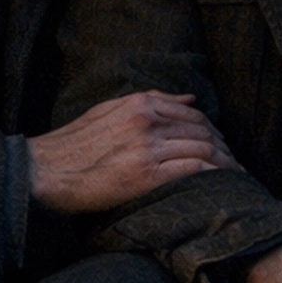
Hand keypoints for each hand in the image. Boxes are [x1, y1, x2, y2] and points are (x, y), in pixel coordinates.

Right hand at [28, 92, 235, 213]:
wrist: (46, 171)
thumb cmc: (74, 144)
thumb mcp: (109, 110)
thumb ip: (150, 101)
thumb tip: (189, 97)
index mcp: (139, 103)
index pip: (192, 112)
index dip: (212, 129)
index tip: (220, 143)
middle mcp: (147, 120)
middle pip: (203, 130)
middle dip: (223, 147)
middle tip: (233, 163)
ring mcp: (148, 147)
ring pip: (203, 148)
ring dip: (224, 163)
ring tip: (234, 176)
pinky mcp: (146, 175)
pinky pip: (193, 169)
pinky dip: (212, 175)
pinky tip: (220, 185)